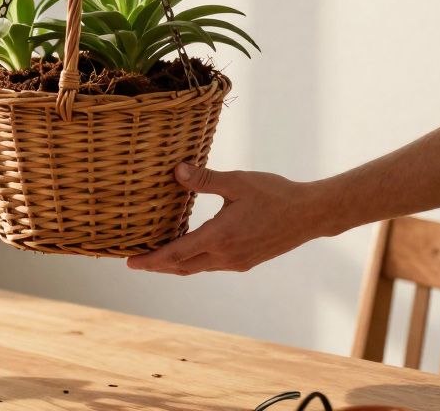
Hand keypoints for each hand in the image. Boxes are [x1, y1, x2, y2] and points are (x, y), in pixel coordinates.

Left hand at [127, 163, 328, 274]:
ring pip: (196, 268)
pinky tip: (189, 250)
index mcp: (219, 237)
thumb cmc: (275, 194)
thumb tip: (175, 171)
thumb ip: (205, 179)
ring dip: (175, 265)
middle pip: (182, 267)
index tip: (130, 262)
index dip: (150, 259)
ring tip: (156, 257)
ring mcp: (236, 262)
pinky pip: (211, 265)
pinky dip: (193, 261)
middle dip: (157, 266)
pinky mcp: (245, 261)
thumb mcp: (238, 182)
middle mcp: (225, 256)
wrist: (310, 214)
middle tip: (135, 262)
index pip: (175, 254)